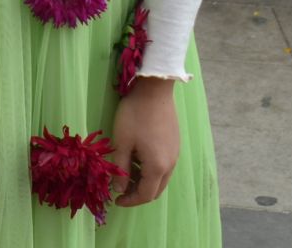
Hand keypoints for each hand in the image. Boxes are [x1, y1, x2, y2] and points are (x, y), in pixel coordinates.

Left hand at [109, 78, 179, 207]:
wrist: (154, 90)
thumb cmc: (134, 115)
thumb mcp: (122, 143)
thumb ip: (121, 169)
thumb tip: (119, 190)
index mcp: (157, 167)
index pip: (145, 195)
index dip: (130, 201)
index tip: (116, 200)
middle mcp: (170, 164)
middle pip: (156, 189)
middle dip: (138, 193)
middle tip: (120, 189)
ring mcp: (175, 154)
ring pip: (161, 178)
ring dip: (144, 181)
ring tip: (126, 172)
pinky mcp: (175, 144)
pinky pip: (164, 165)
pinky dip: (151, 170)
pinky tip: (137, 158)